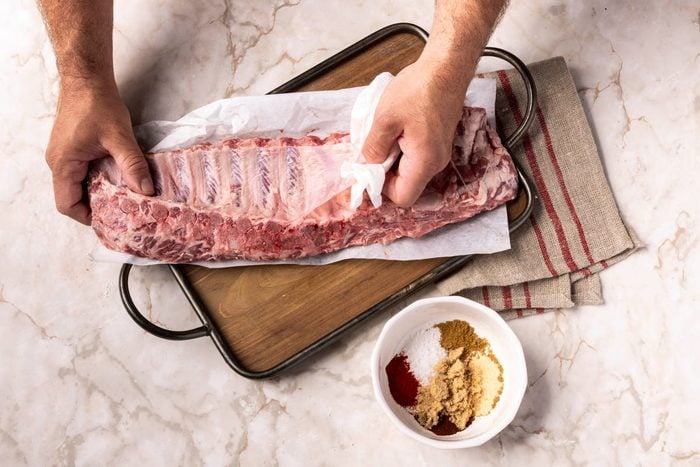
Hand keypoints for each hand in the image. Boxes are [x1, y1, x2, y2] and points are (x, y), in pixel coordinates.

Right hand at [45, 80, 153, 224]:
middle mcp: (60, 163)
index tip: (113, 220)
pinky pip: (85, 172)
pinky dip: (102, 178)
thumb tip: (147, 191)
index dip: (88, 216)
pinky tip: (122, 178)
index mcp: (63, 164)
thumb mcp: (119, 137)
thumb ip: (132, 165)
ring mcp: (66, 156)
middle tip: (125, 211)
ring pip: (81, 185)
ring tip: (126, 197)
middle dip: (98, 206)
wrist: (87, 78)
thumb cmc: (96, 103)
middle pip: (74, 198)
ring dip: (102, 192)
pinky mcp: (75, 149)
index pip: (68, 205)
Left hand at [361, 54, 470, 206]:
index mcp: (424, 162)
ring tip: (384, 136)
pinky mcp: (437, 144)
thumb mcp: (385, 119)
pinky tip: (394, 131)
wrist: (446, 68)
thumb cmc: (418, 89)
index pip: (402, 197)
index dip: (381, 189)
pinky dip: (401, 151)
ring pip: (409, 172)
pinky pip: (416, 159)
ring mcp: (438, 154)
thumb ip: (373, 148)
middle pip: (406, 186)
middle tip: (371, 150)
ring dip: (392, 161)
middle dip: (385, 174)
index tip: (367, 170)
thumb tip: (367, 165)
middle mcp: (435, 164)